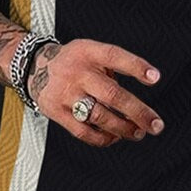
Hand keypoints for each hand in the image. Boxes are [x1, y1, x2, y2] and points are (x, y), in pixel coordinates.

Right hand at [26, 38, 163, 146]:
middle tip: (156, 125)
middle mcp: (77, 73)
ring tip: (138, 132)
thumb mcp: (90, 51)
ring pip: (99, 116)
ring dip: (123, 128)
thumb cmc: (74, 62)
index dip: (136, 66)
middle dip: (138, 112)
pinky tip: (115, 138)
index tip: (155, 78)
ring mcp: (65, 93)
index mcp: (88, 52)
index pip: (115, 56)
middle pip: (112, 94)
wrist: (33, 66)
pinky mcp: (56, 112)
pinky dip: (102, 138)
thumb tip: (136, 101)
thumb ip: (112, 69)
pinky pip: (83, 131)